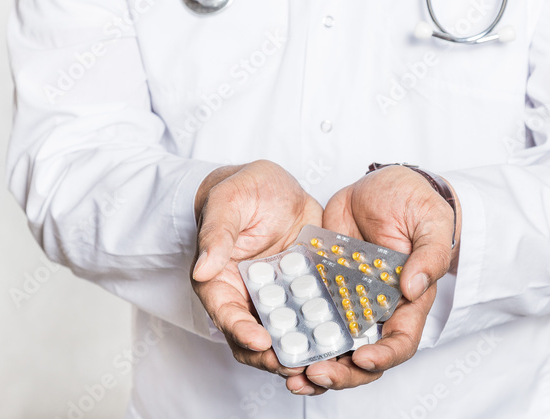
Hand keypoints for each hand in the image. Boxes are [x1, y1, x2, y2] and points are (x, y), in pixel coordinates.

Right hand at [190, 160, 327, 394]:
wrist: (276, 187)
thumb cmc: (242, 190)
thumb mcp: (228, 202)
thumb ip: (217, 234)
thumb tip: (203, 268)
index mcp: (220, 281)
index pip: (226, 314)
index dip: (241, 331)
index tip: (260, 340)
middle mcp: (248, 297)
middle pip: (255, 340)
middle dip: (274, 357)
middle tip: (298, 363)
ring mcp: (279, 298)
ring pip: (287, 337)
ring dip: (302, 353)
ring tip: (324, 362)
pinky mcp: (306, 292)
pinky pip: (315, 318)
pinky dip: (327, 333)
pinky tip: (346, 340)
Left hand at [305, 165, 459, 390]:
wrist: (381, 183)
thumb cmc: (415, 201)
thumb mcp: (431, 221)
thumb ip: (430, 254)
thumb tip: (413, 287)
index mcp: (409, 301)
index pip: (401, 341)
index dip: (384, 356)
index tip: (361, 358)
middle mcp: (378, 308)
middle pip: (362, 356)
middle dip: (340, 372)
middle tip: (314, 374)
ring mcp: (349, 298)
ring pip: (332, 344)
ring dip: (314, 362)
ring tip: (290, 372)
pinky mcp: (324, 283)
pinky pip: (308, 313)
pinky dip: (295, 331)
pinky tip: (274, 338)